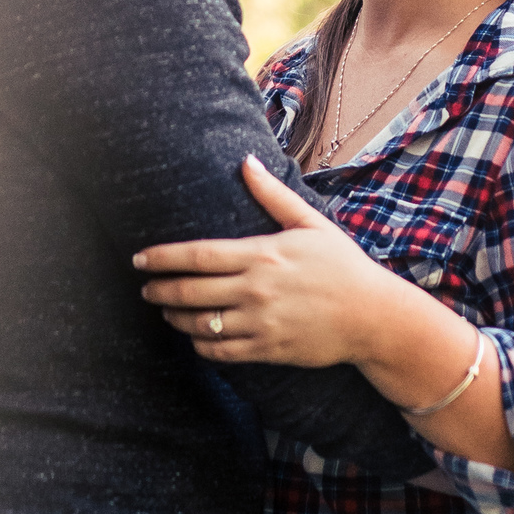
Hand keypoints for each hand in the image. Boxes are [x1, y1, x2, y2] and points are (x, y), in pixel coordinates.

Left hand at [133, 156, 404, 367]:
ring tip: (167, 310)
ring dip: (176, 318)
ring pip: (201, 325)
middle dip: (160, 290)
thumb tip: (246, 161)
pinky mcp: (269, 349)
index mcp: (262, 255)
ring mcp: (261, 322)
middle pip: (190, 292)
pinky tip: (197, 336)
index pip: (198, 255)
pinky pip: (221, 352)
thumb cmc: (342, 265)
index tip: (140, 259)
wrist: (373, 316)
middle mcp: (256, 290)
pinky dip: (202, 345)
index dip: (163, 258)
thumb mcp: (310, 223)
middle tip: (145, 288)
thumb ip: (273, 195)